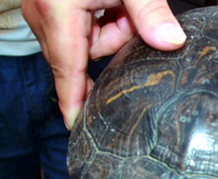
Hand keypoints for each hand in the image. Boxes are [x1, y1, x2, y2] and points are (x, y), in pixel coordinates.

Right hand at [22, 0, 185, 128]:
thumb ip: (150, 13)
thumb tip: (171, 43)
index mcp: (58, 13)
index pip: (68, 72)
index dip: (73, 103)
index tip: (77, 127)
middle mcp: (46, 15)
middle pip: (84, 56)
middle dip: (113, 40)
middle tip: (125, 13)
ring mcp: (47, 10)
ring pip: (86, 41)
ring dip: (110, 26)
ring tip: (118, 2)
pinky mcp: (54, 5)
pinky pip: (82, 27)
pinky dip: (102, 16)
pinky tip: (109, 0)